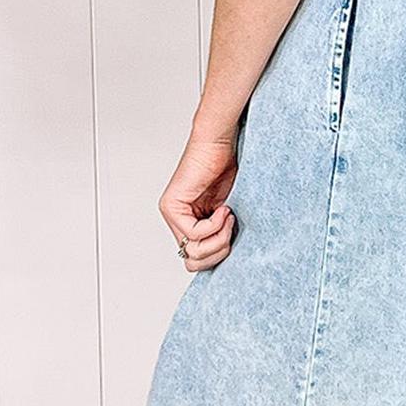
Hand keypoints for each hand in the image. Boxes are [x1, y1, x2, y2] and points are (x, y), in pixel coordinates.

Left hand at [159, 130, 238, 270]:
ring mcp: (171, 215)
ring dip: (219, 238)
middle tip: (232, 227)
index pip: (197, 261)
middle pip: (194, 262)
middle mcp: (176, 222)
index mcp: (188, 225)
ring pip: (193, 252)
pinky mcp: (172, 206)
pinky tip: (224, 208)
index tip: (234, 230)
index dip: (220, 254)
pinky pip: (194, 233)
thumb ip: (223, 234)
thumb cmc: (227, 169)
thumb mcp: (228, 213)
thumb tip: (227, 259)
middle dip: (219, 251)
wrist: (220, 143)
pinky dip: (215, 225)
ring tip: (228, 216)